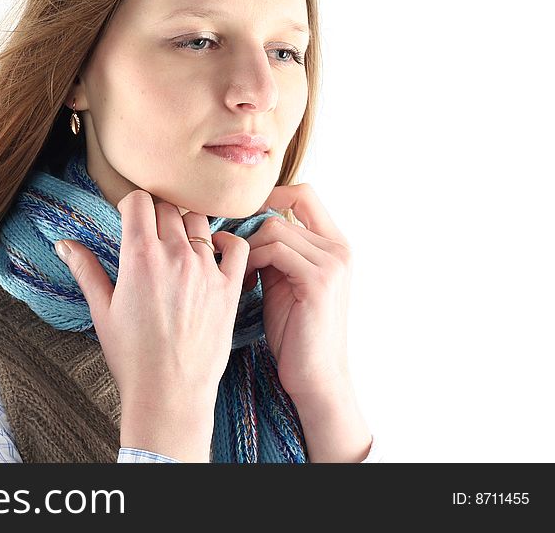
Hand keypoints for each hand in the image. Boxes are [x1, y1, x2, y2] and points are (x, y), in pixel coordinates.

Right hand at [54, 189, 248, 454]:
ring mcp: (206, 269)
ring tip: (178, 244)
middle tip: (150, 234)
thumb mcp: (101, 310)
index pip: (139, 200)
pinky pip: (237, 246)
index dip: (130, 204)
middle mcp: (175, 255)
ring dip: (186, 225)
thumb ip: (85, 270)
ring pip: (199, 221)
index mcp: (140, 256)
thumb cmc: (132, 356)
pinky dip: (226, 240)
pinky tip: (214, 250)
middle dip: (156, 214)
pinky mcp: (229, 287)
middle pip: (168, 207)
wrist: (170, 393)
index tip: (128, 218)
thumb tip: (63, 243)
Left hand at [242, 184, 353, 400]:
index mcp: (335, 245)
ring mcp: (333, 263)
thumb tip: (236, 226)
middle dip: (250, 225)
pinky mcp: (319, 280)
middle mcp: (339, 248)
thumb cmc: (294, 332)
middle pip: (285, 208)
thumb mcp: (282, 281)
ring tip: (237, 272)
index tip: (241, 219)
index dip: (270, 196)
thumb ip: (272, 251)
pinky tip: (244, 280)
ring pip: (275, 228)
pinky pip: (274, 250)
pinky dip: (251, 260)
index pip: (304, 194)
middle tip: (230, 247)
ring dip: (247, 247)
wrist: (316, 377)